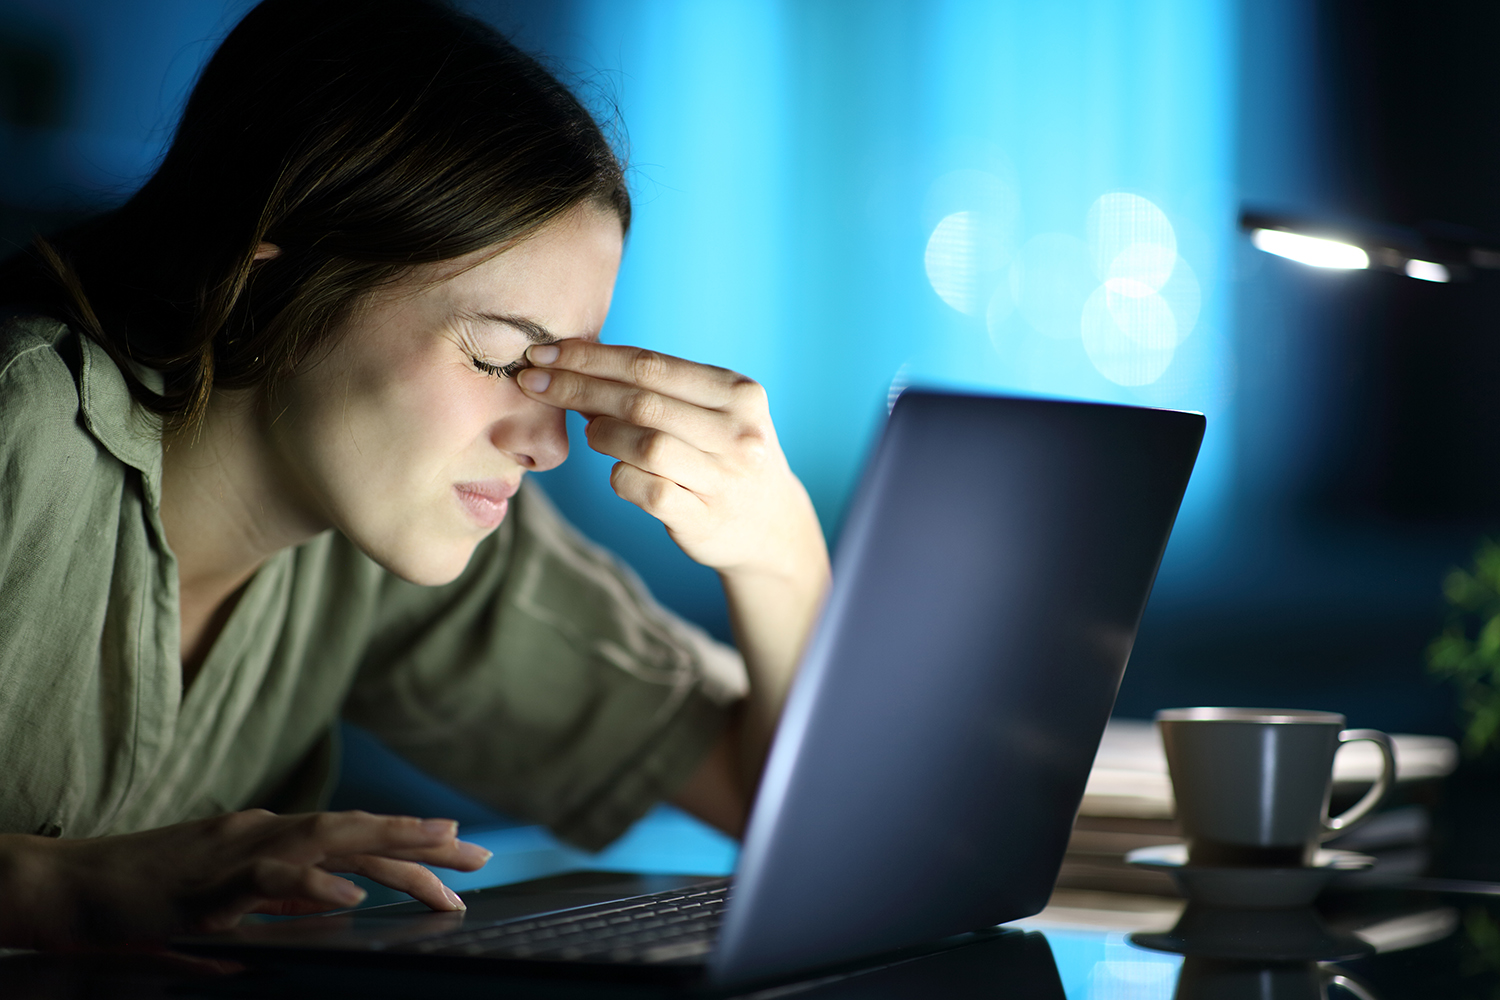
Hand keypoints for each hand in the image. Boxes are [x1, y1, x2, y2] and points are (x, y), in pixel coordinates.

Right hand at [2, 810, 489, 948]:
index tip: (460, 845)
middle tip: (480, 854)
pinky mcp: (205, 883)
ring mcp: (236, 851)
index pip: (354, 832)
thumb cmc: (142, 899)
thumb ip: (279, 900)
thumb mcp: (227, 899)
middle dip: (421, 841)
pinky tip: (347, 894)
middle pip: (357, 829)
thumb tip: (333, 909)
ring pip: (327, 840)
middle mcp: (263, 832)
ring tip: (442, 858)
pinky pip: (266, 880)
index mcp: (270, 837)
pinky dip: (310, 883)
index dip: (407, 837)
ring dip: (389, 850)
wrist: (67, 890)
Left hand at [517, 342, 825, 585]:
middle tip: (532, 382)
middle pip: (641, 401)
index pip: (651, 364)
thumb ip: (659, 390)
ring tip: (590, 431)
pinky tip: (619, 471)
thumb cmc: (725, 456)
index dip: (592, 357)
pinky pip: (646, 490)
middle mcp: (737, 433)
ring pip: (643, 444)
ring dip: (602, 434)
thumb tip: (575, 367)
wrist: (772, 527)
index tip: (545, 353)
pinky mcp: (705, 519)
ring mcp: (723, 479)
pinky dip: (621, 477)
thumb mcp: (713, 413)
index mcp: (738, 393)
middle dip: (578, 387)